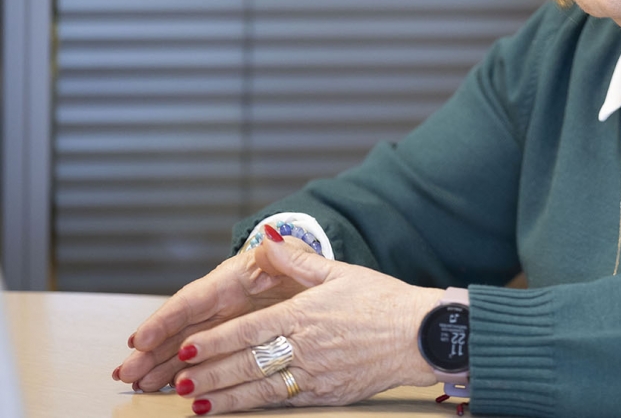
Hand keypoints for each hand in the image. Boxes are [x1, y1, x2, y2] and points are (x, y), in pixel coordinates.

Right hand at [115, 238, 310, 391]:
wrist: (314, 282)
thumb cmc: (301, 266)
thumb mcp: (295, 257)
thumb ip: (281, 253)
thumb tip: (268, 241)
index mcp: (232, 280)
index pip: (193, 300)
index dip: (165, 320)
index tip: (141, 340)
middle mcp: (220, 303)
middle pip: (180, 327)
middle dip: (151, 351)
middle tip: (126, 372)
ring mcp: (224, 323)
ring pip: (185, 345)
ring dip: (160, 365)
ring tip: (139, 384)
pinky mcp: (232, 340)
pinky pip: (203, 357)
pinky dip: (183, 371)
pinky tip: (165, 386)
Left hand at [167, 233, 443, 413]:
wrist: (422, 335)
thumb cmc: (384, 301)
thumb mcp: (340, 272)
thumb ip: (297, 260)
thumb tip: (266, 239)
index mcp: (305, 314)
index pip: (249, 330)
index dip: (215, 341)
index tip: (188, 348)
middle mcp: (305, 346)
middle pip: (247, 363)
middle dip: (209, 374)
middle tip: (179, 381)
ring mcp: (316, 374)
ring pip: (260, 389)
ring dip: (224, 397)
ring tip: (195, 403)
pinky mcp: (327, 394)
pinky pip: (284, 402)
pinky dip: (255, 407)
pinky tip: (236, 409)